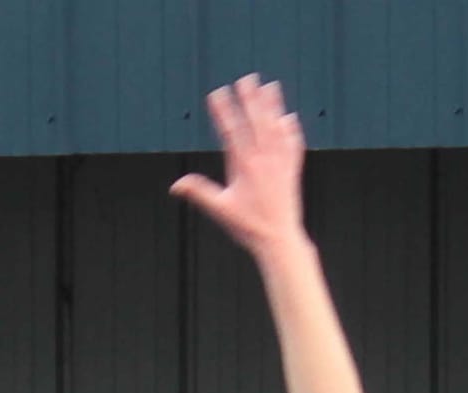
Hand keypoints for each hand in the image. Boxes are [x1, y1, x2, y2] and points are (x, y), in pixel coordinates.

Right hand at [171, 77, 306, 255]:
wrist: (279, 238)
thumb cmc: (249, 226)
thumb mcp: (220, 210)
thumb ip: (199, 193)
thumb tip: (175, 185)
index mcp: (245, 165)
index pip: (232, 131)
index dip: (223, 111)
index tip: (217, 93)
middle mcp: (264, 159)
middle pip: (256, 121)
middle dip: (250, 99)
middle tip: (246, 79)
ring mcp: (280, 162)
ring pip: (276, 127)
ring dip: (272, 106)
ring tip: (270, 86)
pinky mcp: (292, 171)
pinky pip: (292, 145)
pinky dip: (290, 131)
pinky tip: (289, 120)